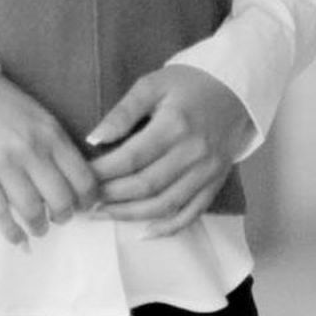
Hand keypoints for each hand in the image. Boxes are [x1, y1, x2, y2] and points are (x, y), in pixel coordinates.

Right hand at [0, 68, 100, 248]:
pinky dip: (12, 233)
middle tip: (60, 218)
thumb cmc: (6, 110)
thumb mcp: (41, 119)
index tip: (84, 207)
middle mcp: (31, 149)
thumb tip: (79, 188)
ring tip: (39, 227)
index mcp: (51, 134)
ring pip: (32, 210)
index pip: (83, 178)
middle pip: (60, 200)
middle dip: (64, 216)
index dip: (87, 200)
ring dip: (39, 227)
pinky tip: (18, 239)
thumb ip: (59, 148)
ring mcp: (2, 163)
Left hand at [87, 67, 252, 238]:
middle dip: (111, 196)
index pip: (131, 158)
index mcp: (175, 125)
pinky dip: (168, 228)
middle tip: (85, 199)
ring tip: (103, 215)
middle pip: (146, 185)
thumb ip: (122, 112)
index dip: (103, 172)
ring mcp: (208, 171)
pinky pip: (192, 213)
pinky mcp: (216, 182)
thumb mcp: (152, 85)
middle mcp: (193, 153)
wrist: (234, 88)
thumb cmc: (188, 83)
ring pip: (165, 204)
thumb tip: (93, 139)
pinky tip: (143, 231)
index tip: (81, 177)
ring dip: (131, 215)